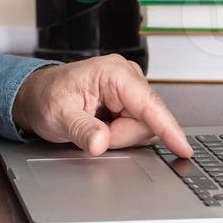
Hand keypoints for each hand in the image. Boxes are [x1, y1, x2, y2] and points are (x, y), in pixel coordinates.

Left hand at [12, 55, 192, 157]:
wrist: (38, 95)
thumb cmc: (47, 98)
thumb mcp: (57, 116)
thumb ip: (80, 129)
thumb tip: (100, 141)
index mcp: (113, 73)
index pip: (149, 105)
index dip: (168, 129)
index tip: (183, 148)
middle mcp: (128, 77)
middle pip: (148, 122)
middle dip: (122, 136)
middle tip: (93, 132)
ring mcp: (132, 90)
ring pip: (145, 127)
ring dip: (121, 135)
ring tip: (95, 126)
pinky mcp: (132, 102)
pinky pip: (139, 127)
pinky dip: (121, 133)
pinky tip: (104, 125)